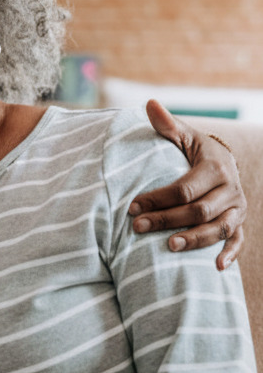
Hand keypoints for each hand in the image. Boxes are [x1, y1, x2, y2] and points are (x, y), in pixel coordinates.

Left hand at [129, 99, 245, 269]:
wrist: (223, 162)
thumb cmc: (193, 150)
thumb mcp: (182, 136)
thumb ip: (166, 125)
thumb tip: (149, 103)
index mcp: (215, 167)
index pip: (185, 188)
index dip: (158, 199)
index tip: (132, 206)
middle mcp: (231, 189)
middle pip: (199, 210)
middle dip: (167, 220)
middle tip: (138, 227)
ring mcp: (237, 208)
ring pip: (219, 228)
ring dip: (194, 239)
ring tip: (168, 247)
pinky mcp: (240, 223)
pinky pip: (238, 241)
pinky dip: (229, 254)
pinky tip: (216, 268)